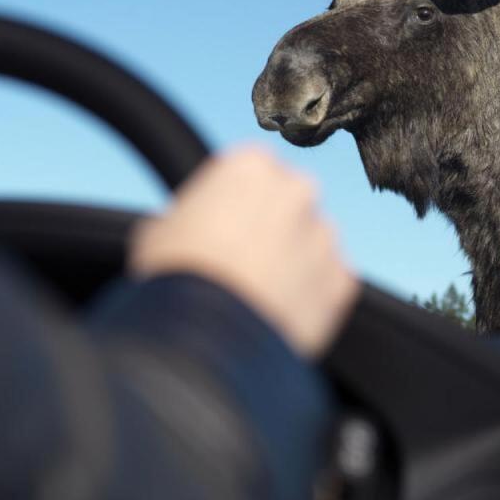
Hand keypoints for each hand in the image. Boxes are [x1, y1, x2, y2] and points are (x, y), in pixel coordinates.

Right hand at [128, 145, 357, 359]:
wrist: (207, 335)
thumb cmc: (176, 276)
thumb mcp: (158, 230)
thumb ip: (185, 216)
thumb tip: (181, 229)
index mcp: (251, 165)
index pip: (251, 173)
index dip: (233, 204)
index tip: (221, 228)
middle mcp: (298, 189)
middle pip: (288, 204)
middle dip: (270, 229)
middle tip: (241, 263)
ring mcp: (325, 235)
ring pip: (311, 245)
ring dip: (292, 263)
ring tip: (258, 295)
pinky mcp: (342, 280)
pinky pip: (328, 285)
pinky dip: (310, 298)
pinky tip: (279, 314)